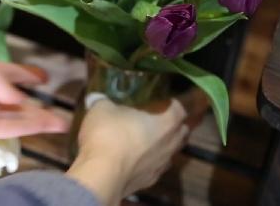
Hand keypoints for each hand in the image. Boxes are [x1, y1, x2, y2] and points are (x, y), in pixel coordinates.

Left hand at [0, 42, 69, 139]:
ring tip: (63, 123)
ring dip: (39, 120)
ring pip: (15, 117)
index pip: (9, 73)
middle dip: (36, 105)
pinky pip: (8, 128)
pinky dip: (27, 127)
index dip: (26, 75)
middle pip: (15, 100)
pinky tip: (47, 125)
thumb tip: (17, 98)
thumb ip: (3, 79)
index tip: (44, 78)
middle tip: (60, 111)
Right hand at [66, 91, 205, 203]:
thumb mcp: (101, 109)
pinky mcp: (149, 181)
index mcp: (164, 124)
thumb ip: (103, 101)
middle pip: (181, 134)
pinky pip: (155, 168)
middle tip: (161, 120)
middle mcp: (169, 145)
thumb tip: (97, 98)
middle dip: (174, 127)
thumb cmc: (108, 135)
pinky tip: (136, 160)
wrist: (102, 174)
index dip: (175, 106)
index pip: (179, 112)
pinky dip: (149, 162)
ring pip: (170, 153)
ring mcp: (161, 166)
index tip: (168, 102)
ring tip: (148, 141)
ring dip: (163, 146)